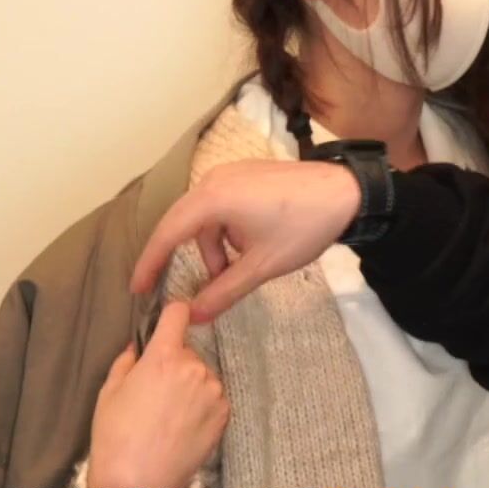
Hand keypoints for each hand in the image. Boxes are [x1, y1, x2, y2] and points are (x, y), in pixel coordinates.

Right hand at [86, 302, 227, 487]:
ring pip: (202, 375)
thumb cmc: (115, 436)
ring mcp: (215, 390)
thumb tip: (139, 345)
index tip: (170, 319)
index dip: (173, 313)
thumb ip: (127, 360)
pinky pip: (213, 396)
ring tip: (168, 415)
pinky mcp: (226, 411)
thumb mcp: (109, 392)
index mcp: (164, 357)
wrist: (139, 483)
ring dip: (190, 385)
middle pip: (188, 351)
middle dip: (174, 363)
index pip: (178, 313)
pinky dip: (202, 405)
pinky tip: (182, 426)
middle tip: (156, 391)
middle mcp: (196, 367)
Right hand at [131, 159, 359, 321]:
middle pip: (184, 224)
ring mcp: (233, 172)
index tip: (138, 288)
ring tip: (235, 272)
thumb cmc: (305, 226)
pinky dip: (226, 230)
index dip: (149, 262)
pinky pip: (223, 204)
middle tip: (175, 287)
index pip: (167, 233)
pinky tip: (247, 248)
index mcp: (213, 198)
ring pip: (207, 216)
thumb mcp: (262, 266)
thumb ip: (224, 291)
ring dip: (214, 247)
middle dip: (182, 258)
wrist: (351, 191)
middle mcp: (215, 178)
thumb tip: (193, 316)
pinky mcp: (249, 173)